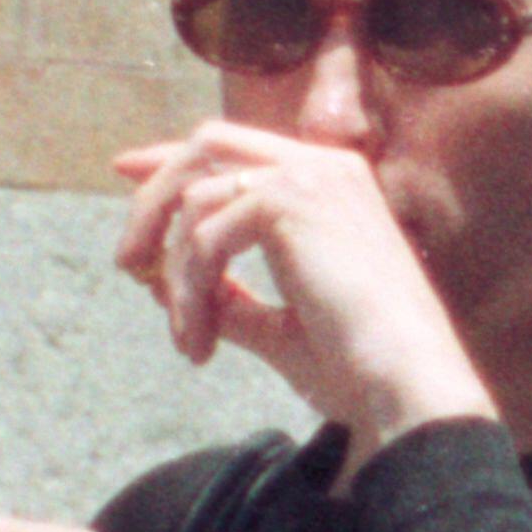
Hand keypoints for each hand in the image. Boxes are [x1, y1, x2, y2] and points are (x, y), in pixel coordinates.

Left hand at [113, 123, 495, 458]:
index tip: (127, 175)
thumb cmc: (359, 368)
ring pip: (197, 197)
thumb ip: (231, 299)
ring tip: (187, 337)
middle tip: (128, 261)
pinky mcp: (292, 201)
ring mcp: (309, 176)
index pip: (234, 149)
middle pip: (205, 147)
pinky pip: (207, 236)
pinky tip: (201, 341)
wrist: (405, 384)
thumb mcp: (281, 328)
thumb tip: (164, 286)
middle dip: (154, 199)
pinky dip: (190, 291)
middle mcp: (322, 166)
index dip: (172, 158)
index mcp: (329, 184)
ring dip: (175, 272)